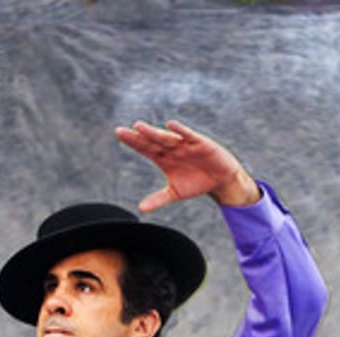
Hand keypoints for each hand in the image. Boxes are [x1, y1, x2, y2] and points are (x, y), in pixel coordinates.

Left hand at [115, 119, 260, 210]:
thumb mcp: (175, 193)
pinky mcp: (200, 143)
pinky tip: (171, 125)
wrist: (220, 180)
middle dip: (138, 136)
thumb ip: (159, 199)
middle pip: (152, 141)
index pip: (145, 147)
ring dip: (153, 133)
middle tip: (122, 131)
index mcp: (164, 157)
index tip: (119, 133)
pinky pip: (189, 136)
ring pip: (167, 137)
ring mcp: (185, 144)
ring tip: (139, 127)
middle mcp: (172, 148)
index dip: (132, 141)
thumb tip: (141, 209)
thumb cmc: (196, 182)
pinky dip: (181, 131)